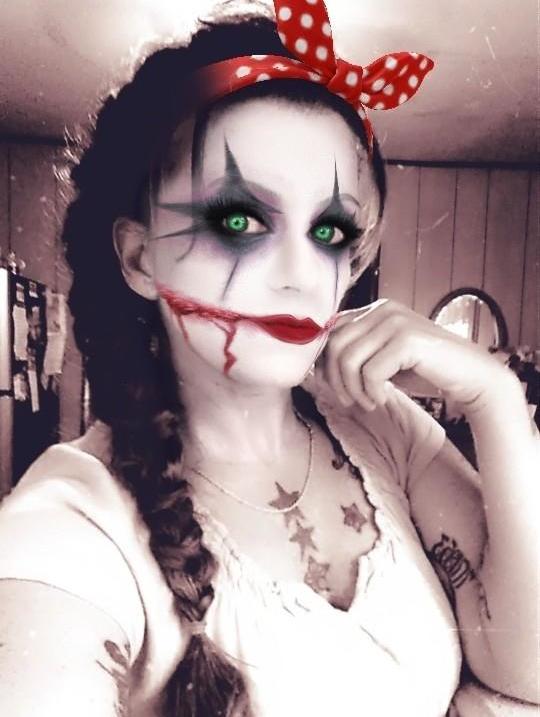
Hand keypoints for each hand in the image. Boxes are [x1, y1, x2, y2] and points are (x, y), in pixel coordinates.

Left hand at [315, 298, 513, 413]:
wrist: (472, 377)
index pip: (331, 331)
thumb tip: (315, 367)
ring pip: (347, 360)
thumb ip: (356, 354)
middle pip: (334, 345)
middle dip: (335, 380)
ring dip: (353, 389)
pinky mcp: (407, 340)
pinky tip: (384, 399)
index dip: (323, 362)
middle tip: (350, 401)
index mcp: (375, 309)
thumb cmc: (424, 371)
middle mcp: (384, 309)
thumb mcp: (383, 359)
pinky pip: (370, 372)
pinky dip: (371, 392)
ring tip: (368, 403)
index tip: (334, 387)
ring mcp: (396, 322)